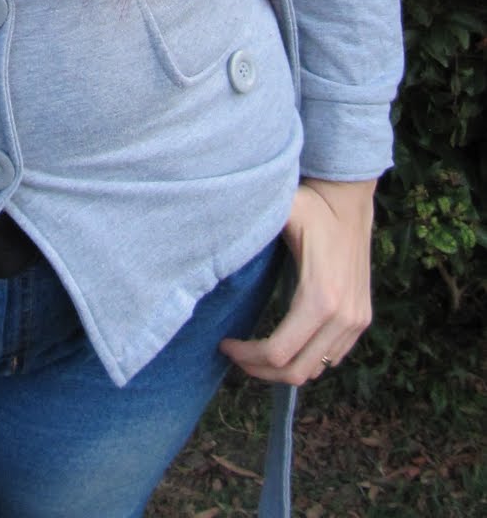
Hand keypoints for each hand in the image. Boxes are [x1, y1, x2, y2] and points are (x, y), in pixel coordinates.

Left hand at [219, 178, 375, 384]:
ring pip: (316, 369)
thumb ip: (249, 232)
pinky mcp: (362, 319)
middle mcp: (343, 317)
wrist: (349, 200)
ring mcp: (356, 321)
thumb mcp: (279, 215)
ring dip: (283, 369)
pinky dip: (306, 359)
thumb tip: (210, 243)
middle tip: (236, 355)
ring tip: (255, 352)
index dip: (247, 356)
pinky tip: (285, 343)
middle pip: (296, 372)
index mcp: (320, 298)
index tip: (225, 344)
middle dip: (261, 370)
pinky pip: (333, 358)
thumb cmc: (310, 206)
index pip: (278, 352)